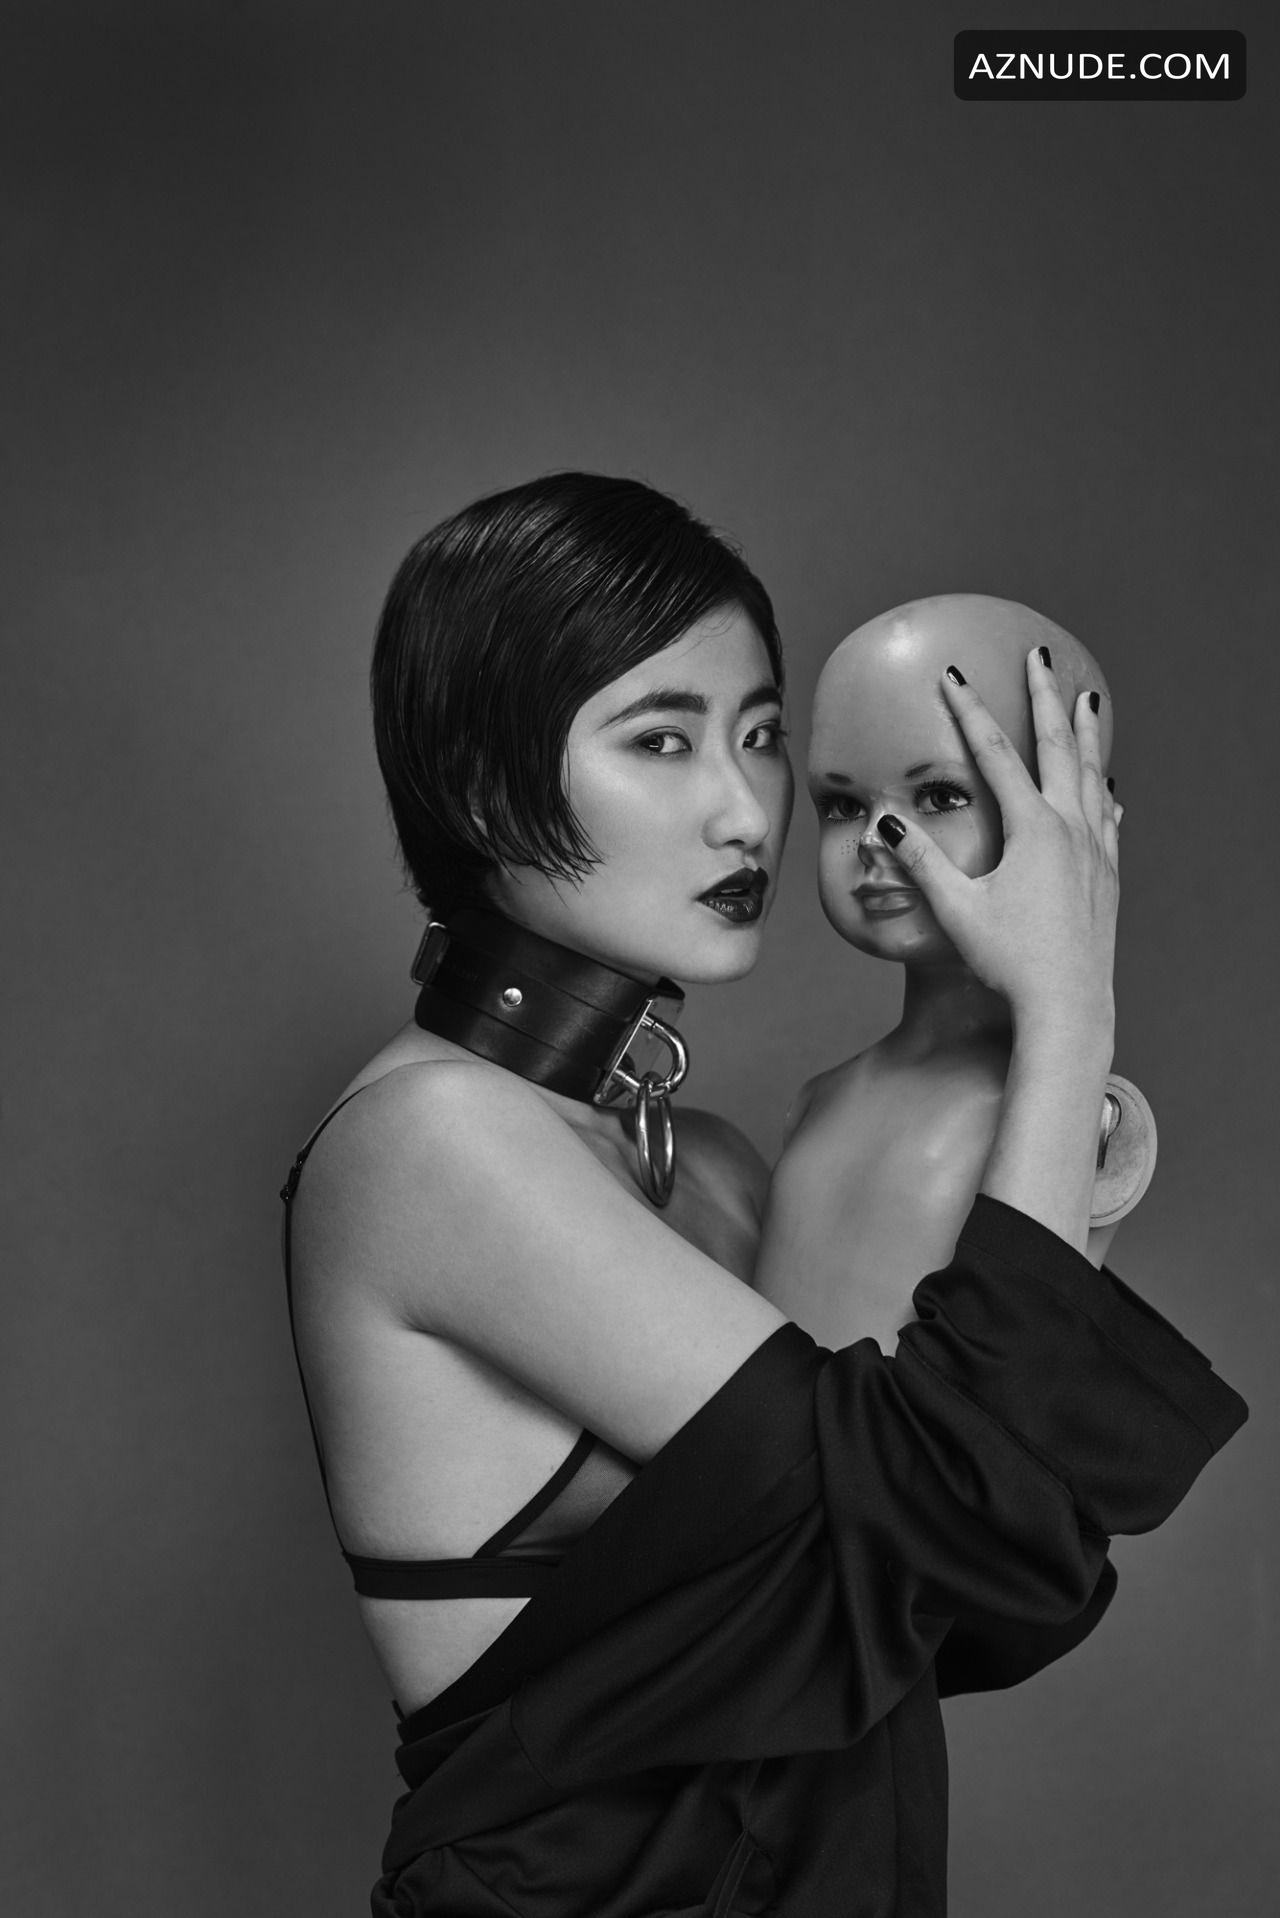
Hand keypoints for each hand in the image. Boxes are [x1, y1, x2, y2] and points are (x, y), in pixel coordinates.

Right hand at [878, 651, 1118, 1038]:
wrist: (1068, 1006)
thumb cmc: (1008, 961)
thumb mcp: (956, 910)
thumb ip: (922, 861)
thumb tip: (888, 820)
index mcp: (1033, 830)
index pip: (996, 755)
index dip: (970, 712)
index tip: (953, 676)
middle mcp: (1070, 830)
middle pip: (1056, 746)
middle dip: (1045, 696)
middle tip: (1039, 656)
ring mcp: (1095, 852)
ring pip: (1090, 775)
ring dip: (1084, 733)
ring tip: (1084, 699)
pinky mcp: (1106, 877)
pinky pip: (1107, 819)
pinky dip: (1101, 792)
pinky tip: (1105, 787)